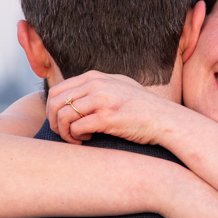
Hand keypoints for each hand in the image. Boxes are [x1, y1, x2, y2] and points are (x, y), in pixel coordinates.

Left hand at [47, 71, 185, 145]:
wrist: (165, 119)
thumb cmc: (142, 108)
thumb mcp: (119, 86)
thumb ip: (98, 86)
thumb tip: (76, 94)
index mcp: (95, 77)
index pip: (57, 90)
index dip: (52, 110)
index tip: (61, 123)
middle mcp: (96, 85)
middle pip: (55, 103)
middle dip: (54, 122)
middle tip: (64, 133)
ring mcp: (102, 101)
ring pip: (63, 116)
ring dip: (64, 132)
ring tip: (76, 139)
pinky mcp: (108, 118)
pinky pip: (77, 128)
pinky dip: (76, 138)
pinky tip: (86, 140)